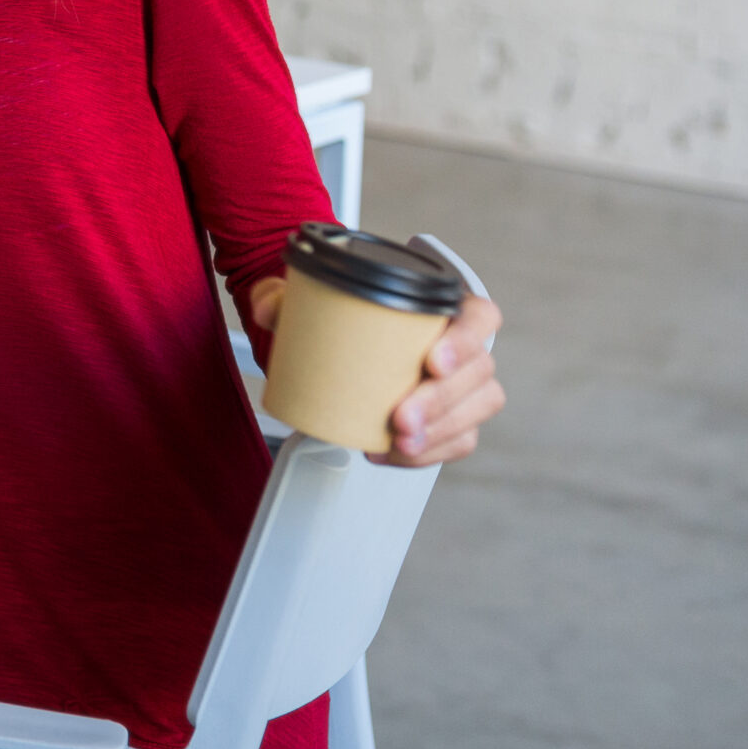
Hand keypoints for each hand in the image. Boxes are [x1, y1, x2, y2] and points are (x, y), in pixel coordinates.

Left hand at [250, 278, 506, 466]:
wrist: (335, 346)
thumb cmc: (339, 315)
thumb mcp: (305, 298)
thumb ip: (280, 296)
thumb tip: (267, 308)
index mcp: (442, 305)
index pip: (480, 317)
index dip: (465, 340)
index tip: (432, 361)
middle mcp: (461, 345)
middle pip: (479, 371)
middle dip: (441, 400)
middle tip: (401, 417)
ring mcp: (463, 384)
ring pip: (477, 408)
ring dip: (441, 429)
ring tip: (400, 442)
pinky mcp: (453, 418)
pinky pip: (460, 439)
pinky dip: (430, 452)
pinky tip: (392, 453)